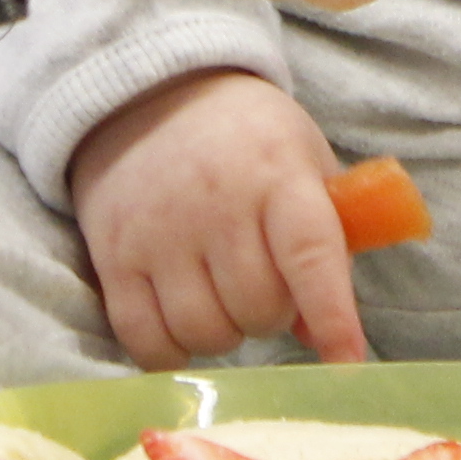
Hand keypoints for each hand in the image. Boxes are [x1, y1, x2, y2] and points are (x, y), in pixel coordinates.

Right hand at [70, 70, 368, 364]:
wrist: (150, 96)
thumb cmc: (248, 139)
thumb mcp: (305, 160)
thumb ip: (327, 241)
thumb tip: (319, 336)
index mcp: (277, 173)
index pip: (310, 254)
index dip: (332, 315)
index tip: (346, 362)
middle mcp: (216, 204)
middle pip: (257, 308)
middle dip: (272, 315)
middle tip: (265, 288)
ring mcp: (159, 233)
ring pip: (205, 332)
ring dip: (225, 334)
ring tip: (224, 300)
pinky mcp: (114, 257)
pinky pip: (146, 340)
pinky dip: (172, 353)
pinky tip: (184, 328)